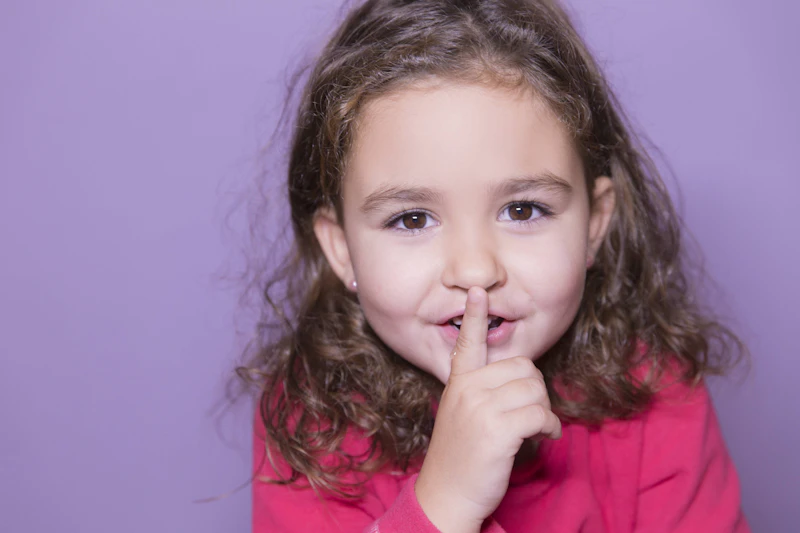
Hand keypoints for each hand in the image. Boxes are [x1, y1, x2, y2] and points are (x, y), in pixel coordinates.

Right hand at [415, 287, 560, 532]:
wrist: (446, 496)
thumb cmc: (460, 457)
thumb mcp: (461, 415)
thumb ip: (481, 392)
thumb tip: (523, 381)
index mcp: (458, 383)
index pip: (468, 342)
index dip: (474, 315)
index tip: (478, 290)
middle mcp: (467, 389)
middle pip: (525, 367)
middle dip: (537, 390)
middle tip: (531, 413)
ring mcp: (480, 408)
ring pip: (535, 390)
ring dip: (544, 411)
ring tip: (536, 428)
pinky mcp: (497, 429)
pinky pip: (540, 414)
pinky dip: (550, 427)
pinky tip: (544, 437)